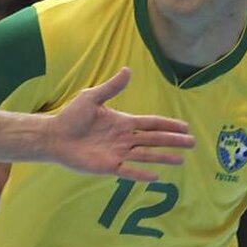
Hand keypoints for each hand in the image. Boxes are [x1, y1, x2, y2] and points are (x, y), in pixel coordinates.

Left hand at [47, 67, 193, 180]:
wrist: (54, 136)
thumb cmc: (71, 116)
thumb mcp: (92, 98)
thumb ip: (111, 87)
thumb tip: (128, 70)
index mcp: (123, 122)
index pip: (151, 123)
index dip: (168, 125)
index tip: (185, 126)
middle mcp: (124, 139)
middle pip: (154, 140)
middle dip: (173, 141)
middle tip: (192, 143)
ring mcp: (117, 153)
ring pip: (146, 156)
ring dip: (163, 158)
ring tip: (181, 160)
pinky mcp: (107, 166)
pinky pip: (128, 171)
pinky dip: (142, 174)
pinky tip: (156, 176)